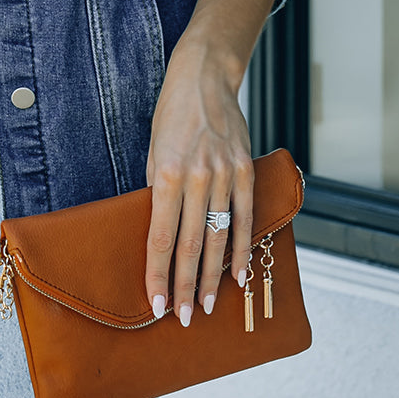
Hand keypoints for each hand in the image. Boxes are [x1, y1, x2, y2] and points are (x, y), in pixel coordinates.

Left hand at [143, 0, 281, 325]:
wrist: (204, 79)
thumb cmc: (171, 117)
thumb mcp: (153, 152)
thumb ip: (158, 192)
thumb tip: (158, 234)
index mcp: (166, 173)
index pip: (160, 236)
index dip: (157, 274)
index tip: (154, 303)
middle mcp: (197, 178)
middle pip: (189, 245)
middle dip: (184, 286)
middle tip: (180, 318)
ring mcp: (225, 176)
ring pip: (218, 238)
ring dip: (211, 277)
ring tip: (205, 306)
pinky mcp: (245, 171)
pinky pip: (245, 218)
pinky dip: (242, 249)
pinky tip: (239, 276)